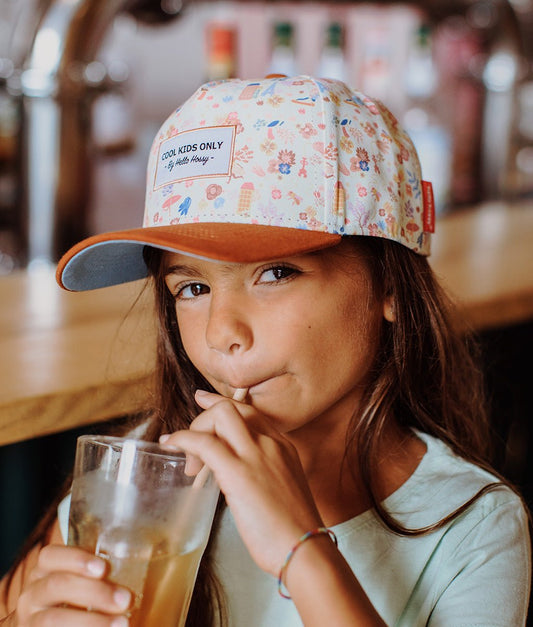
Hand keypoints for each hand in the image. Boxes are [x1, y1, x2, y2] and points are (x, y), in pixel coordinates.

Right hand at [10, 544, 130, 625]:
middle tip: (125, 600)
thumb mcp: (79, 581)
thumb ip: (98, 573)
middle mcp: (32, 595)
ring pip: (53, 620)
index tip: (103, 568)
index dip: (77, 559)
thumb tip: (143, 559)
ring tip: (122, 624)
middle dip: (94, 592)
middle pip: (57, 586)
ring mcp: (31, 621)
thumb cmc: (74, 599)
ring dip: (91, 622)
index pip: (50, 556)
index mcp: (43, 571)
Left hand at [160, 389, 323, 575]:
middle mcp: (271, 443)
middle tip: (193, 448)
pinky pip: (204, 442)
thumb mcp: (282, 488)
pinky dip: (184, 439)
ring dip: (195, 428)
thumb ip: (262, 472)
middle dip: (205, 418)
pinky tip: (172, 445)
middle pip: (232, 408)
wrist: (305, 549)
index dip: (222, 403)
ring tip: (189, 462)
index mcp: (283, 446)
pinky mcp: (239, 472)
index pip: (249, 412)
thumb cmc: (292, 530)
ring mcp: (256, 454)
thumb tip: (232, 474)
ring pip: (220, 415)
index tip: (203, 400)